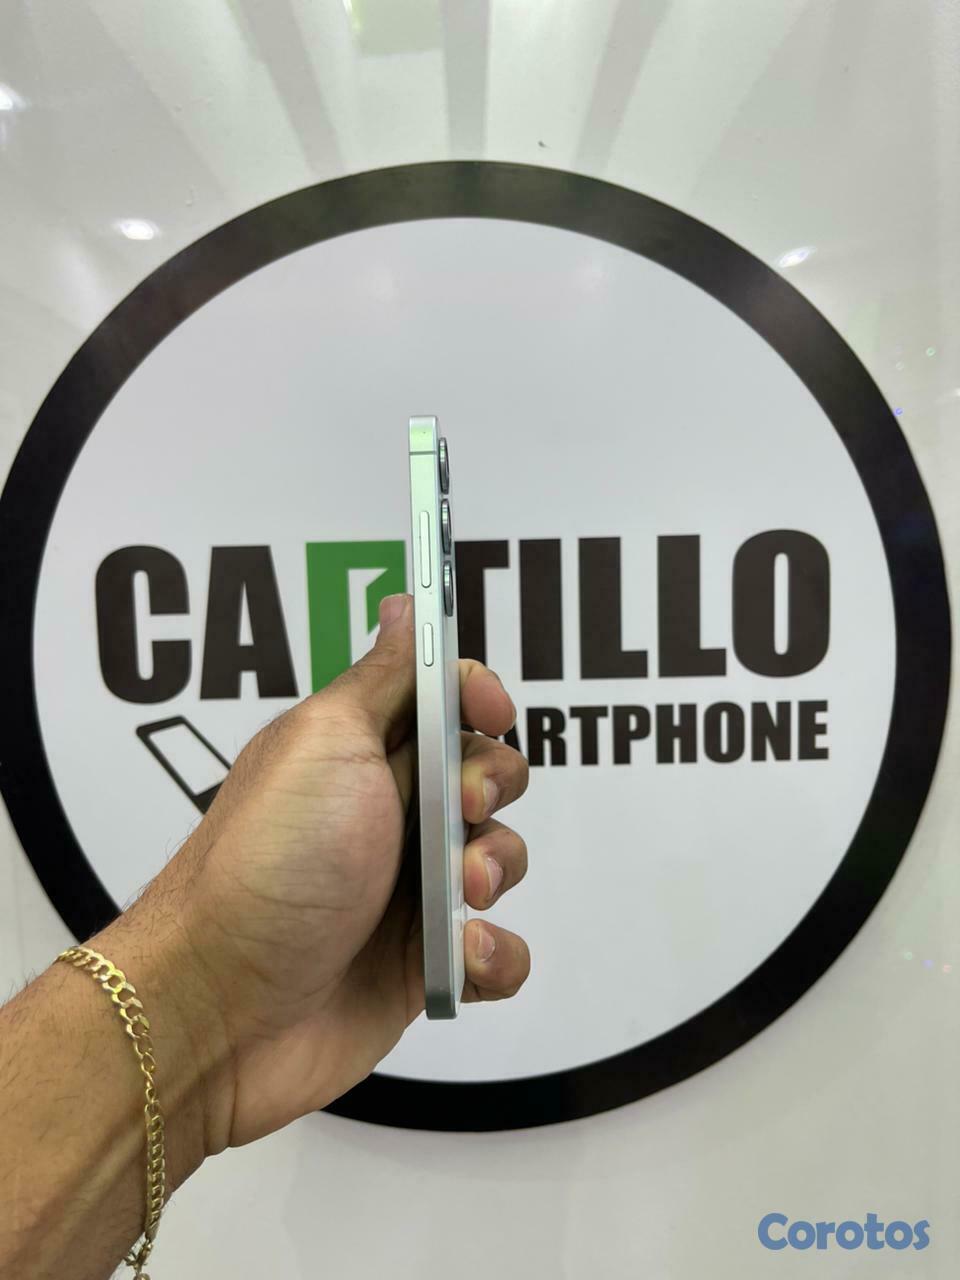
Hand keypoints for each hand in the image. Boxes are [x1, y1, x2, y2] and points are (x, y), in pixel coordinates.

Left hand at [104, 593, 529, 1152]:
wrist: (221, 1007)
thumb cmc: (270, 862)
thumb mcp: (327, 742)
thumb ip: (385, 677)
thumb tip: (408, 603)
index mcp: (361, 751)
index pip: (444, 701)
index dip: (479, 699)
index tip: (488, 715)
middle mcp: (388, 815)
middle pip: (487, 774)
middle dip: (493, 788)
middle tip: (461, 811)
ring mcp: (409, 891)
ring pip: (500, 859)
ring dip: (494, 872)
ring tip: (458, 899)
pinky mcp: (425, 965)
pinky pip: (497, 952)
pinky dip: (494, 955)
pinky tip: (464, 958)